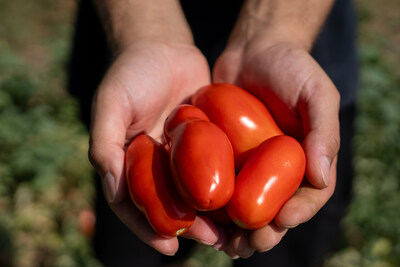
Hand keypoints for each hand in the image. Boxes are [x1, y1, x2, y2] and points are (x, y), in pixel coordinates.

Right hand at [88, 42, 217, 255]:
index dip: (149, 227)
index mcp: (129, 163)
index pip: (135, 204)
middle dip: (190, 227)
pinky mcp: (206, 142)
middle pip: (171, 205)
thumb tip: (112, 190)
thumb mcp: (111, 102)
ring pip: (196, 193)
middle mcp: (156, 164)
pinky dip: (227, 186)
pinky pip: (216, 169)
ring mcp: (182, 156)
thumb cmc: (131, 71)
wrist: (163, 46)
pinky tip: (244, 198)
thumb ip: (104, 143)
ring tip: (233, 232)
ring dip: (212, 215)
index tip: (169, 247)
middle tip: (213, 241)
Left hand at [212, 41, 339, 257]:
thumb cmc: (291, 67)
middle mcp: (279, 168)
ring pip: (245, 205)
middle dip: (264, 232)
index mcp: (307, 159)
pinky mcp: (225, 156)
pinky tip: (205, 220)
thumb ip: (323, 131)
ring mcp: (251, 165)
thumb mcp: (316, 92)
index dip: (298, 213)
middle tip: (250, 244)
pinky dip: (214, 206)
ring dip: (237, 231)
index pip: (309, 196)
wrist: (254, 49)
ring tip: (227, 245)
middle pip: (274, 209)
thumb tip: (322, 178)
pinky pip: (220, 185)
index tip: (282, 220)